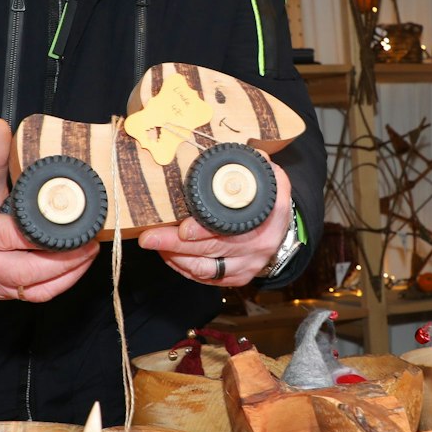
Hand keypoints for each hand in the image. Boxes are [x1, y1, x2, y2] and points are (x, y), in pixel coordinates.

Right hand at [0, 119, 97, 301]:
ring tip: (89, 253)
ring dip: (66, 274)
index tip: (68, 221)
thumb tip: (0, 124)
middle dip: (62, 260)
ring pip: (32, 288)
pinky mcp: (2, 294)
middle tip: (89, 241)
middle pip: (24, 269)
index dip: (39, 233)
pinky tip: (76, 267)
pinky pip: (34, 295)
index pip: (7, 235)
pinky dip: (59, 284)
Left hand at [138, 161, 292, 286]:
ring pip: (205, 268)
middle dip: (175, 244)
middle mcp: (257, 246)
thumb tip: (245, 152)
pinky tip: (167, 254)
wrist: (281, 232)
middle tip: (149, 237)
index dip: (204, 230)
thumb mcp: (273, 181)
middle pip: (211, 249)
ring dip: (175, 256)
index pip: (232, 228)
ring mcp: (246, 266)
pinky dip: (183, 267)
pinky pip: (205, 278)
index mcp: (266, 219)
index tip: (183, 229)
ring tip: (153, 243)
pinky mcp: (236, 278)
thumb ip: (257, 167)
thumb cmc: (269, 203)